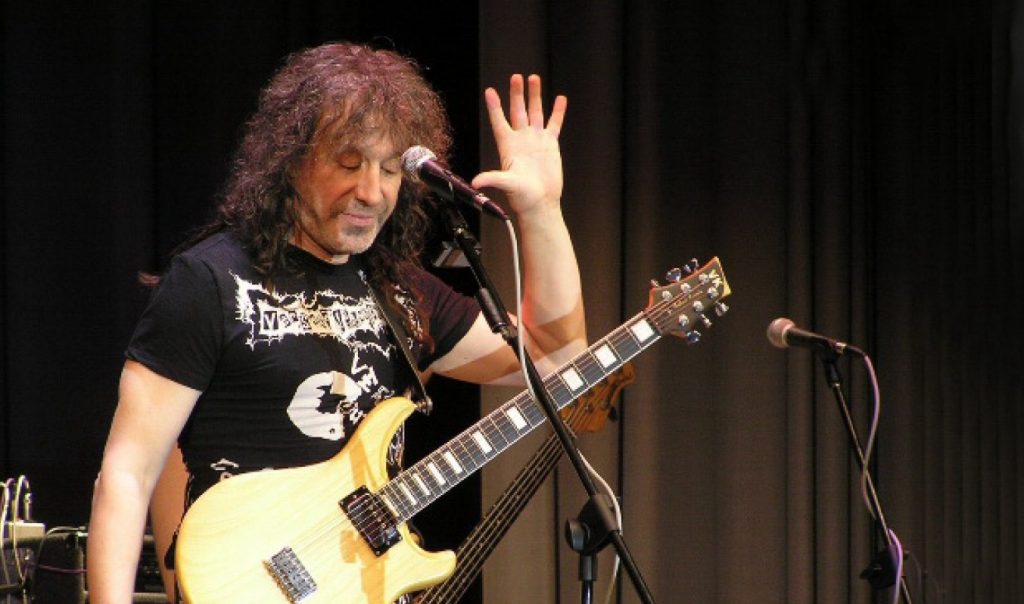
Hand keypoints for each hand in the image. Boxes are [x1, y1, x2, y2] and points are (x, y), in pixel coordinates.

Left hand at [472, 74, 566, 219]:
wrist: (540, 203)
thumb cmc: (521, 197)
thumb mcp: (506, 184)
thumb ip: (492, 179)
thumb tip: (476, 181)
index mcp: (508, 146)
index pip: (499, 121)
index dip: (494, 106)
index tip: (490, 91)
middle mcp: (521, 139)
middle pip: (517, 111)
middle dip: (517, 94)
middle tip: (516, 77)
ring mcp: (535, 140)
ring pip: (535, 112)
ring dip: (534, 96)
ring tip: (534, 78)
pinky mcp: (550, 144)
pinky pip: (554, 124)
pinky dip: (557, 112)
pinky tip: (560, 99)